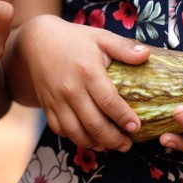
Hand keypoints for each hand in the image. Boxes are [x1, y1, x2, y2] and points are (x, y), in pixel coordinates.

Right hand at [13, 17, 148, 151]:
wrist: (36, 41)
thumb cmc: (72, 39)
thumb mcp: (99, 37)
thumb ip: (123, 47)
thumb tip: (146, 55)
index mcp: (88, 72)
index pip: (109, 103)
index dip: (124, 118)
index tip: (136, 127)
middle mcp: (71, 89)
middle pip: (94, 124)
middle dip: (114, 139)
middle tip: (127, 144)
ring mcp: (56, 100)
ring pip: (76, 132)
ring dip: (95, 144)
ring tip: (109, 146)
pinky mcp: (46, 105)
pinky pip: (59, 129)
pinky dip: (74, 138)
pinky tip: (87, 138)